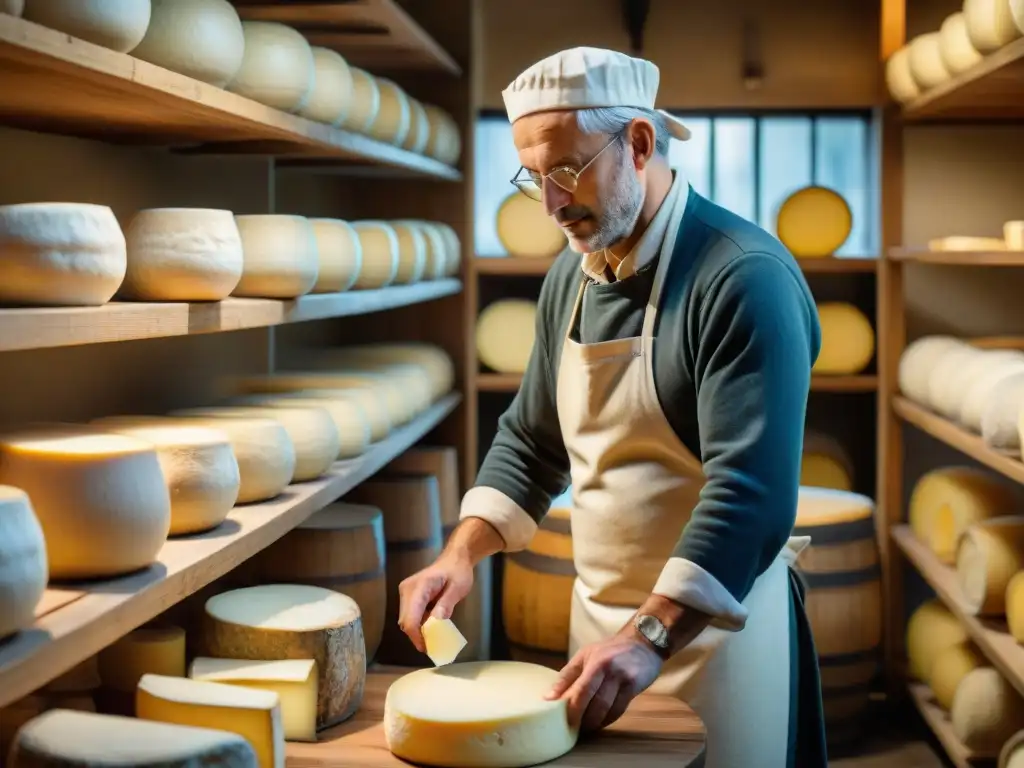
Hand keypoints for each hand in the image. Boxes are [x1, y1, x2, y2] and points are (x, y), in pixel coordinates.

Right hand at [397, 551, 474, 652]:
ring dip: (417, 631)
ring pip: (406, 620)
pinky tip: (431, 628)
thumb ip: (446, 604)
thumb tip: (436, 623)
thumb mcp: (458, 588)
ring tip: (432, 640)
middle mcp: (407, 589)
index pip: (410, 616)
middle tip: (432, 647)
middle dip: (416, 636)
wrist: (455, 559)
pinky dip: (419, 624)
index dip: (416, 635)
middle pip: (405, 621)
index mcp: (420, 586)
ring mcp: (406, 592)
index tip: (427, 648)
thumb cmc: (458, 572)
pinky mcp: (408, 596)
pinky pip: (410, 615)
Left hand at [545, 633, 662, 732]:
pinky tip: (599, 722)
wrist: (643, 643)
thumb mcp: (585, 655)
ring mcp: (624, 679)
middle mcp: (610, 669)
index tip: (556, 718)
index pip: (580, 688)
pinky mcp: (635, 688)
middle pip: (593, 700)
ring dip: (593, 722)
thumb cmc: (609, 650)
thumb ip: (567, 675)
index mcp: (595, 661)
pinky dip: (606, 720)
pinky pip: (618, 710)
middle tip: (569, 727)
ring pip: (606, 708)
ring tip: (583, 727)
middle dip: (580, 717)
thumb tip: (548, 697)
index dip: (568, 706)